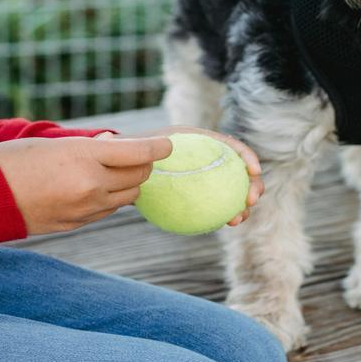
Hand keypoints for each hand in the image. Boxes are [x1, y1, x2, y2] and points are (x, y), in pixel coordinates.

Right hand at [0, 135, 172, 234]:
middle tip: (128, 153)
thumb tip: (117, 145)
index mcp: (85, 158)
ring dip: (125, 182)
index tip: (167, 145)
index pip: (139, 153)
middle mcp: (91, 186)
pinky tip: (90, 188)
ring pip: (127, 197)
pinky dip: (108, 198)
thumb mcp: (54, 142)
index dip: (158, 148)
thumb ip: (91, 146)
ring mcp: (84, 210)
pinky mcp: (76, 225)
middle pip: (138, 177)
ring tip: (105, 170)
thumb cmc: (14, 160)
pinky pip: (106, 210)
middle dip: (141, 164)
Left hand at [115, 126, 263, 226]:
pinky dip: (228, 211)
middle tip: (250, 202)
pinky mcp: (204, 193)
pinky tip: (227, 223)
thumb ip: (122, 145)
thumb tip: (107, 137)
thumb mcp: (127, 148)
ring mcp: (208, 176)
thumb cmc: (130, 156)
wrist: (131, 169)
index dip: (245, 154)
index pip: (227, 143)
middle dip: (253, 182)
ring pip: (233, 188)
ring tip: (239, 218)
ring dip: (242, 202)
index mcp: (195, 139)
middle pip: (238, 167)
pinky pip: (221, 202)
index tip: (252, 170)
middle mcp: (207, 156)